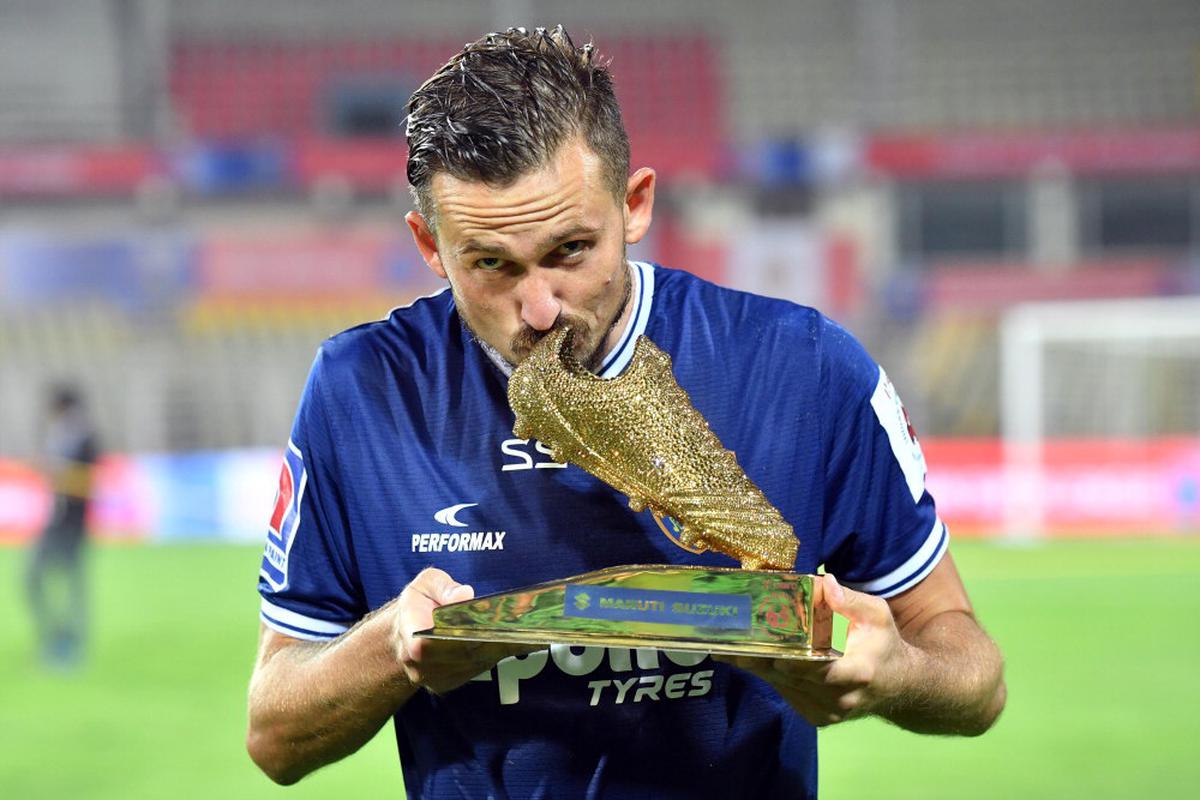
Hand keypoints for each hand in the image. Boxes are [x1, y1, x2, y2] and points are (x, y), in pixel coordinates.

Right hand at [392, 567, 532, 694]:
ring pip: (474, 664)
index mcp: (410, 636)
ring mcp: (436, 678)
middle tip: (522, 625)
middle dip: (491, 639)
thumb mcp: (424, 583)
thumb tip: (465, 594)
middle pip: (463, 654)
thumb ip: (443, 587)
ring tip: (528, 631)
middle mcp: (421, 665)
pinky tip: (519, 641)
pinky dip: (497, 655)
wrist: (404, 632)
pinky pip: (477, 670)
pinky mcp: (451, 683)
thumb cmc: (418, 603)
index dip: (459, 636)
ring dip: (500, 648)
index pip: (432, 644)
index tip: (487, 625)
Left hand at [718, 573, 911, 725]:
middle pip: (790, 676)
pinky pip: (786, 693)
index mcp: (857, 672)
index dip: (789, 657)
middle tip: (730, 637)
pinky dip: (770, 675)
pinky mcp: (816, 718)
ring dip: (758, 665)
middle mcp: (839, 697)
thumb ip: (849, 599)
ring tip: (728, 645)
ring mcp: (827, 713)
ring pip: (782, 686)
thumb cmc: (884, 644)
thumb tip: (820, 583)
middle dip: (761, 655)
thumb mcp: (876, 614)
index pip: (816, 668)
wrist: (900, 687)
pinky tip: (750, 658)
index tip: (764, 644)